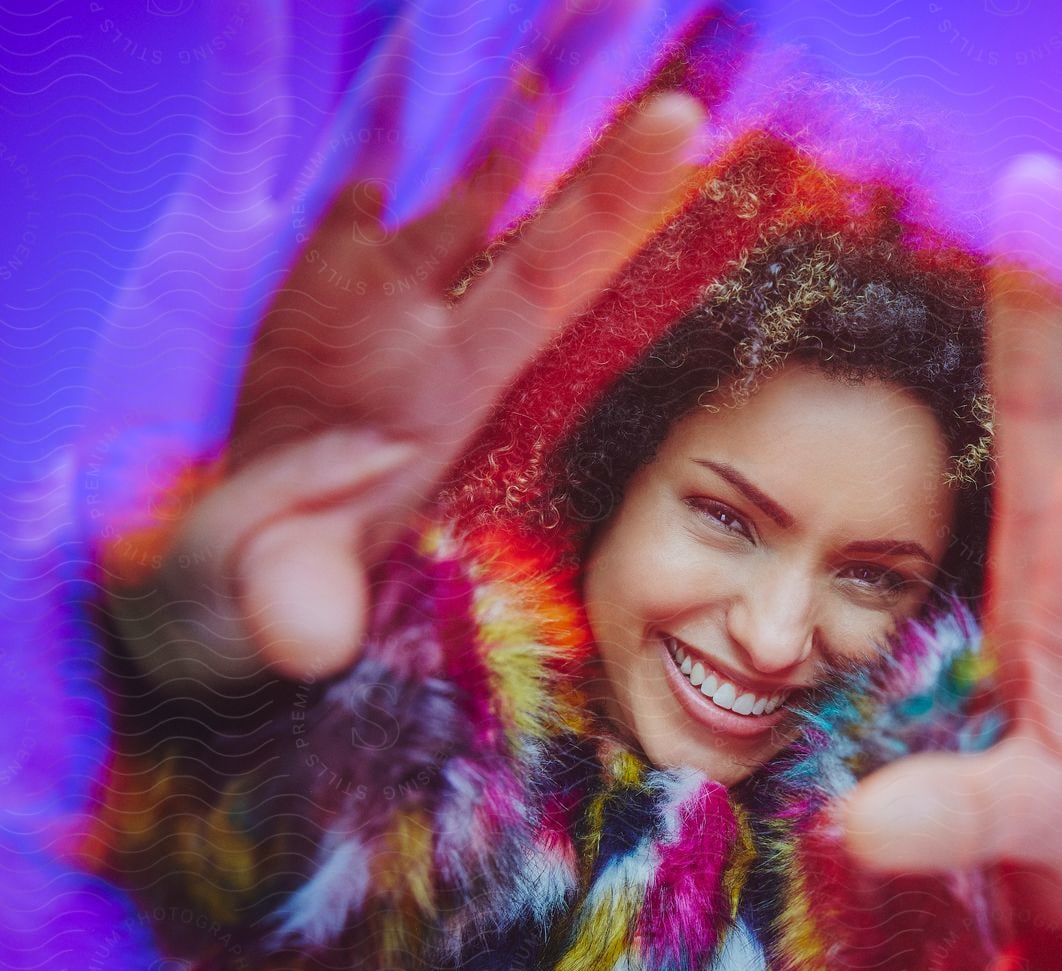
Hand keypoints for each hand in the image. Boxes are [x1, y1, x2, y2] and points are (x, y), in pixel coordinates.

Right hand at [105, 20, 702, 686]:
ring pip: (432, 151)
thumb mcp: (274, 595)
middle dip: (577, 103)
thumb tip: (310, 642)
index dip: (614, 202)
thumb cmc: (265, 585)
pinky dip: (306, 74)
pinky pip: (290, 139)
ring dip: (476, 73)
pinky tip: (334, 10)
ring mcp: (358, 278)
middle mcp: (422, 317)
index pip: (553, 276)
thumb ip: (298, 604)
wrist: (205, 559)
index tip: (683, 122)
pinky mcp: (279, 254)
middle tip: (635, 9)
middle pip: (519, 188)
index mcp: (451, 387)